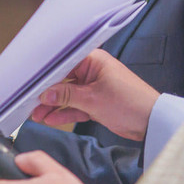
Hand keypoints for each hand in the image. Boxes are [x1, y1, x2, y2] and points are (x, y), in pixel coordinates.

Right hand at [30, 50, 158, 140]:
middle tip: (31, 103)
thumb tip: (46, 94)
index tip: (31, 85)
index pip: (63, 64)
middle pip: (63, 81)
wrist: (152, 122)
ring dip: (54, 105)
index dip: (46, 75)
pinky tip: (51, 118)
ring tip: (36, 114)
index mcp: (93, 61)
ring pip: (68, 95)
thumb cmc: (130, 103)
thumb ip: (67, 96)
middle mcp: (93, 71)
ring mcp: (95, 87)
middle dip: (48, 94)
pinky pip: (77, 106)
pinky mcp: (97, 102)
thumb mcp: (93, 99)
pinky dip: (66, 112)